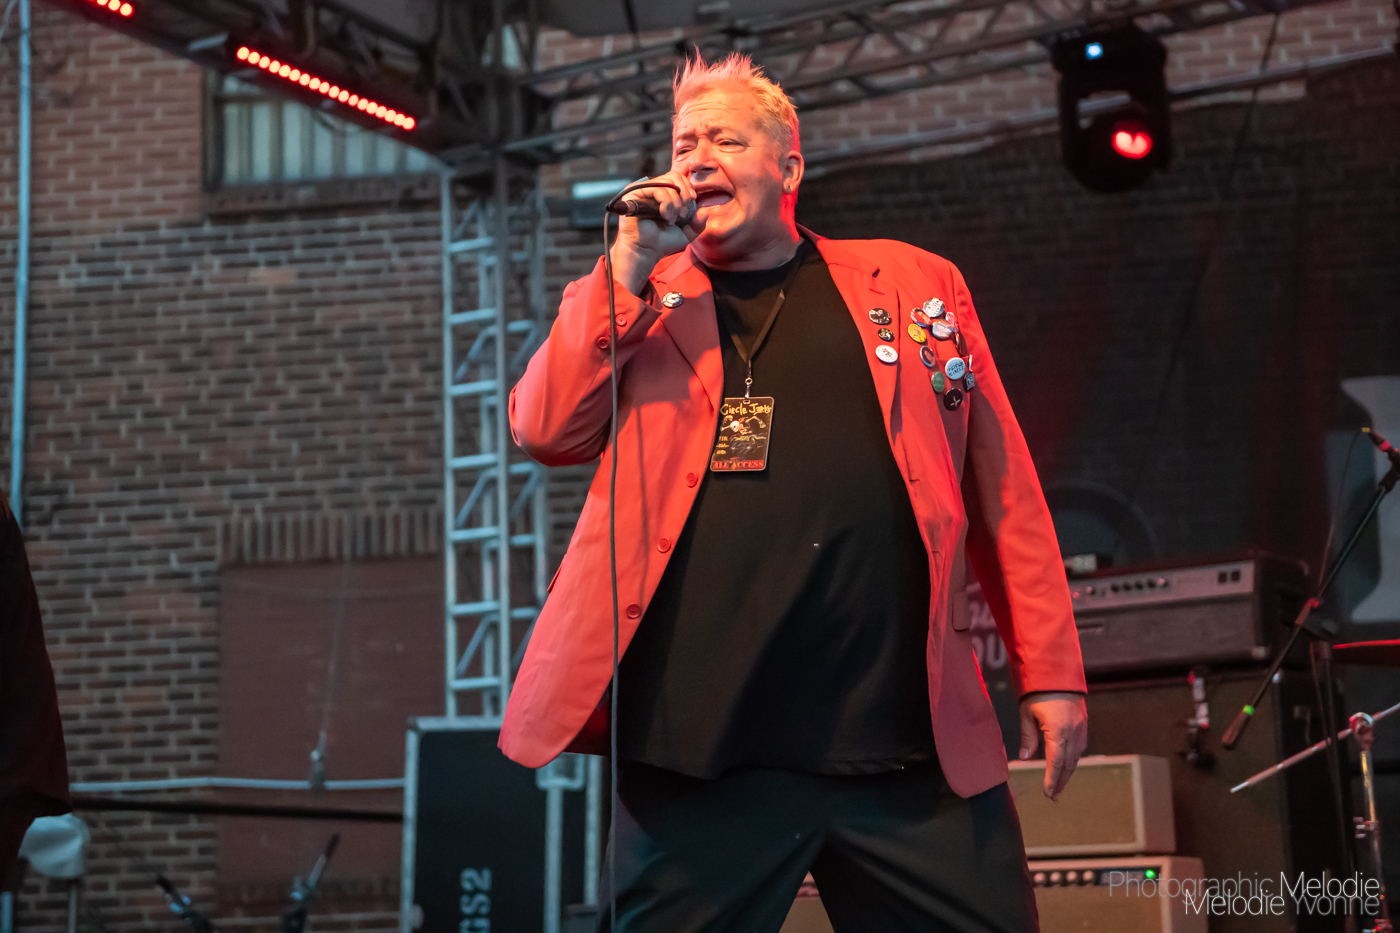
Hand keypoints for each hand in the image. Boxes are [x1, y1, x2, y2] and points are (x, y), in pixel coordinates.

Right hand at [609, 169, 704, 296]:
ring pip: (668, 184)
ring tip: (672, 220)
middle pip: (674, 176)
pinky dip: (666, 204)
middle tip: (683, 213)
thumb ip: (698, 223)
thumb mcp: (686, 233)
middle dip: (684, 194)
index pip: (679, 178)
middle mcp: (652, 188)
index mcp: (663, 192)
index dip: (688, 188)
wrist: (646, 252)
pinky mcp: (634, 192)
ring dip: (675, 203)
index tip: (692, 203)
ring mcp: (642, 189)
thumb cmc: (662, 242)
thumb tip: (706, 211)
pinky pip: (657, 190)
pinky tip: (665, 217)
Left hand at [1019, 691, 1086, 800]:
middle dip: (1060, 781)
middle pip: (1068, 764)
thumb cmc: (1038, 692)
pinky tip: (1067, 766)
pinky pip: (1080, 748)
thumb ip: (1028, 737)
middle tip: (1053, 796)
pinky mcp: (1083, 725)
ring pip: (1075, 757)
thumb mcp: (1027, 714)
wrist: (1057, 674)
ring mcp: (1080, 729)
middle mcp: (1073, 733)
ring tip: (1059, 786)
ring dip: (1067, 773)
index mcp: (1058, 731)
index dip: (1052, 779)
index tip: (1047, 793)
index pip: (1055, 762)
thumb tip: (1025, 758)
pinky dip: (1073, 760)